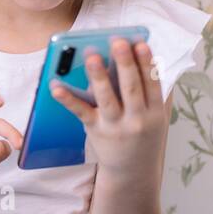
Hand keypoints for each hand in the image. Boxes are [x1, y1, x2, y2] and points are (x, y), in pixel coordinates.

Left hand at [48, 39, 166, 174]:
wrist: (133, 172)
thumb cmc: (142, 136)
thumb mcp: (154, 117)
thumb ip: (147, 93)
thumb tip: (133, 59)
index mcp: (155, 112)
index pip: (152, 83)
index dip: (147, 63)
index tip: (141, 43)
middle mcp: (138, 119)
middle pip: (131, 87)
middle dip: (124, 63)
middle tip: (117, 41)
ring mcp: (116, 127)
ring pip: (107, 98)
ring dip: (98, 76)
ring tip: (91, 55)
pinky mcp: (96, 131)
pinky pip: (81, 113)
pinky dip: (68, 99)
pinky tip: (57, 87)